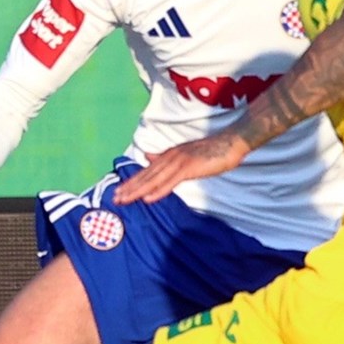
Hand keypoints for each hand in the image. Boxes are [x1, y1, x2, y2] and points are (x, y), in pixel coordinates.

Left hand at [114, 134, 250, 204]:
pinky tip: (148, 199)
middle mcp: (169, 158)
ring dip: (138, 190)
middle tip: (115, 199)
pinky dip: (158, 191)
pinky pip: (170, 182)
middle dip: (129, 188)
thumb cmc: (211, 151)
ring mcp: (178, 162)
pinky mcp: (189, 168)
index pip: (146, 171)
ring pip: (154, 180)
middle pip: (146, 176)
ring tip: (125, 200)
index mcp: (168, 156)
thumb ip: (165, 158)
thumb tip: (148, 156)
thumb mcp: (184, 154)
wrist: (229, 143)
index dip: (132, 182)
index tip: (119, 191)